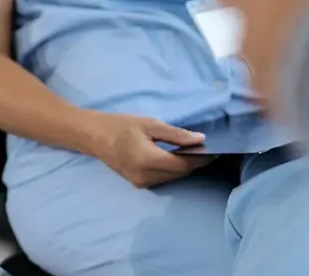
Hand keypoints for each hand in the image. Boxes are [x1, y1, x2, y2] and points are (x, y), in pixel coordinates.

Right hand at [86, 113, 211, 187]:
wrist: (92, 136)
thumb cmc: (119, 125)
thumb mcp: (148, 124)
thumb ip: (176, 134)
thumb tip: (201, 140)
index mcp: (148, 159)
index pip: (184, 164)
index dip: (201, 158)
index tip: (216, 150)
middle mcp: (145, 176)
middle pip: (180, 173)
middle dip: (194, 162)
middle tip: (203, 148)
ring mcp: (141, 182)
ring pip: (173, 177)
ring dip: (183, 166)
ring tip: (189, 152)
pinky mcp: (138, 184)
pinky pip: (163, 178)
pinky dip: (171, 169)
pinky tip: (172, 158)